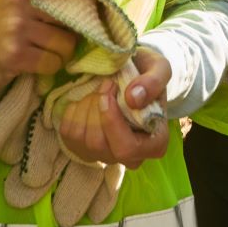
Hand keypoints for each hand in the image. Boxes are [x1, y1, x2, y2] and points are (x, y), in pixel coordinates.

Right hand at [0, 0, 78, 101]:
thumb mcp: (19, 2)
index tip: (90, 8)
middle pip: (74, 14)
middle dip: (76, 31)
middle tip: (64, 38)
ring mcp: (17, 26)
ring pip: (66, 42)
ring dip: (62, 54)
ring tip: (45, 53)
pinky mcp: (15, 54)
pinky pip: (53, 62)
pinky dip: (49, 67)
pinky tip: (34, 65)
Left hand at [59, 48, 171, 169]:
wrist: (133, 77)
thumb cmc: (148, 76)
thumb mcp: (159, 68)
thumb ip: (154, 81)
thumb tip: (133, 99)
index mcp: (154, 144)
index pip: (127, 148)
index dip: (111, 121)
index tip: (109, 91)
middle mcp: (130, 158)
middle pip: (98, 144)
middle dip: (96, 109)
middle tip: (106, 84)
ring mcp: (105, 155)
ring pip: (82, 140)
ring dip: (86, 107)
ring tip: (99, 91)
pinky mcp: (82, 148)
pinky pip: (68, 133)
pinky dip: (74, 111)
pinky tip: (88, 101)